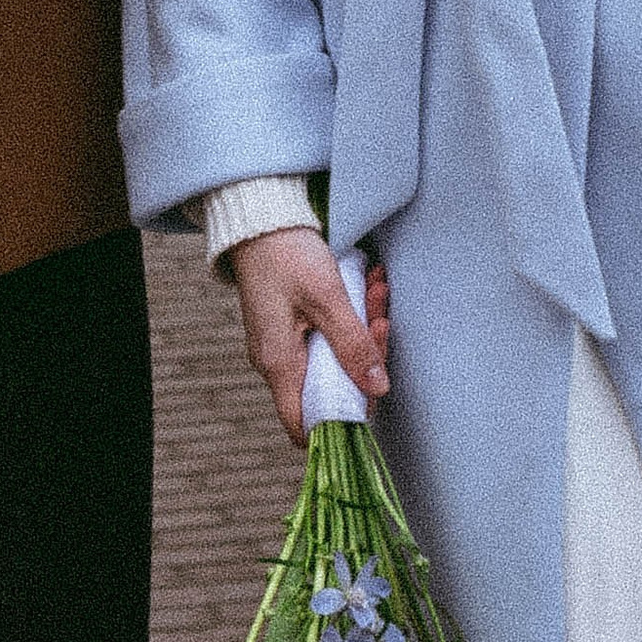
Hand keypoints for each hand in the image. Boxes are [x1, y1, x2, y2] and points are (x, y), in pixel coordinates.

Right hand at [229, 229, 390, 445]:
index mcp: (279, 364)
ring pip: (335, 358)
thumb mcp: (326, 297)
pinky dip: (351, 317)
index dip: (341, 422)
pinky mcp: (293, 325)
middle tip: (382, 319)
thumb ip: (352, 345)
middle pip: (331, 389)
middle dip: (365, 357)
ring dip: (363, 329)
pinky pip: (328, 336)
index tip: (373, 390)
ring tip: (378, 290)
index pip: (306, 425)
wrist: (259, 217)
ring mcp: (285, 344)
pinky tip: (367, 286)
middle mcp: (278, 362)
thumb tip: (378, 388)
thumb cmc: (285, 254)